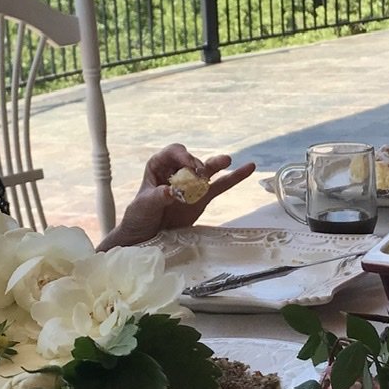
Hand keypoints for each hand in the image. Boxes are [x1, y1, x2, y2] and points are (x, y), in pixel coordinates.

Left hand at [98, 144, 255, 248]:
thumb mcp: (144, 206)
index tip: (188, 166)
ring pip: (208, 170)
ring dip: (218, 164)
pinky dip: (234, 178)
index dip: (183, 156)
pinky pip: (221, 186)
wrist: (145, 236)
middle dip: (197, 165)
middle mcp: (177, 171)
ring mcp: (192, 184)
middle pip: (192, 160)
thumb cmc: (139, 217)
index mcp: (159, 165)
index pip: (174, 152)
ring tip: (227, 161)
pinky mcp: (202, 197)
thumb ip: (157, 197)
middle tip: (199, 176)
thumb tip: (171, 191)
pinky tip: (248, 168)